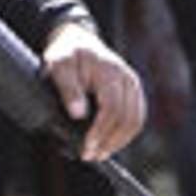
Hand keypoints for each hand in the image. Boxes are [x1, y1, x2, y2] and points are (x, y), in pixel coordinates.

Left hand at [42, 22, 145, 161]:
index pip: (112, 107)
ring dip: (119, 142)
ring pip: (136, 121)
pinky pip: (136, 117)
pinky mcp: (133, 91)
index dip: (100, 131)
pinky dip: (125, 134)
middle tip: (89, 155)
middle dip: (109, 142)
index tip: (86, 147)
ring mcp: (133, 84)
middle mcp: (127, 77)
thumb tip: (78, 114)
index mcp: (109, 70)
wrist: (78, 39)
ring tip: (99, 153)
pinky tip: (109, 143)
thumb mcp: (59, 65)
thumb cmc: (67, 53)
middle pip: (128, 118)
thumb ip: (68, 89)